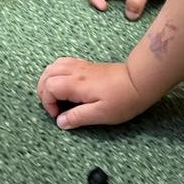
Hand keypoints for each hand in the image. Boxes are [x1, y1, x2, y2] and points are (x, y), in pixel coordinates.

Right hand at [37, 58, 153, 129]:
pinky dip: (58, 72)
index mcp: (76, 84)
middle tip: (53, 106)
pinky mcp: (88, 66)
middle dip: (43, 91)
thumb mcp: (100, 114)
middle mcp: (75, 72)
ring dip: (49, 79)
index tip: (58, 115)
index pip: (49, 87)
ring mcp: (81, 67)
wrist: (140, 81)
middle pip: (47, 74)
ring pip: (54, 65)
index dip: (47, 103)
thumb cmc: (123, 99)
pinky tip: (66, 83)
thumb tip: (60, 121)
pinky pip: (65, 62)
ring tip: (55, 95)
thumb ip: (77, 117)